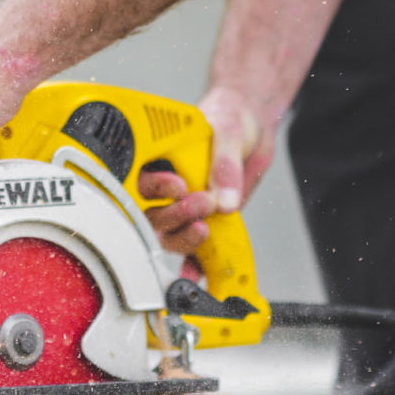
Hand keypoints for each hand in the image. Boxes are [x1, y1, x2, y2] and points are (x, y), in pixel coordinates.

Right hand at [138, 86, 277, 263]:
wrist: (253, 129)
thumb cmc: (231, 116)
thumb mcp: (228, 131)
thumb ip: (225, 164)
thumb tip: (224, 201)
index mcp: (158, 158)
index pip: (140, 181)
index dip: (154, 188)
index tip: (178, 185)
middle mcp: (165, 187)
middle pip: (151, 214)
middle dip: (173, 215)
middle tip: (201, 203)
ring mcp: (183, 207)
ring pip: (167, 234)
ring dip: (182, 237)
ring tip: (203, 228)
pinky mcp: (202, 221)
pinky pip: (192, 250)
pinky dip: (192, 267)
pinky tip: (195, 278)